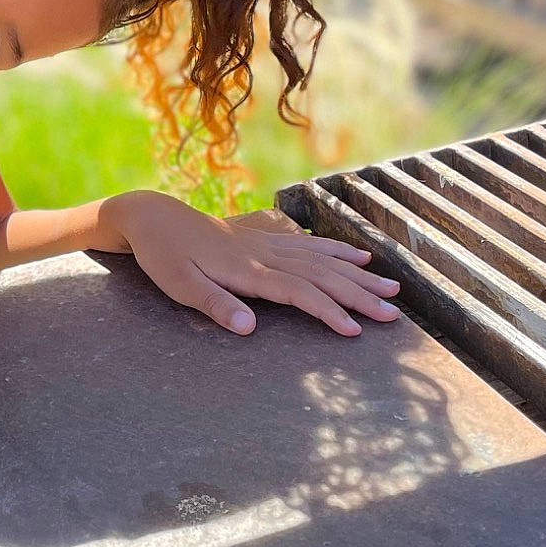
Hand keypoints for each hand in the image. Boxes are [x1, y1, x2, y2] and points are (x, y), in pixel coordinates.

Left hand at [109, 189, 399, 336]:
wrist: (152, 216)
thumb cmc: (162, 256)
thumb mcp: (179, 285)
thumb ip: (215, 305)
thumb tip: (249, 328)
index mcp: (248, 270)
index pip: (299, 293)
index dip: (329, 311)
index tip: (356, 330)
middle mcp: (264, 254)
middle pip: (321, 275)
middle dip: (359, 295)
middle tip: (393, 314)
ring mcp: (266, 242)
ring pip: (322, 259)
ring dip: (357, 274)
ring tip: (390, 287)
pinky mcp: (262, 236)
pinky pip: (308, 243)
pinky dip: (335, 250)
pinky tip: (355, 256)